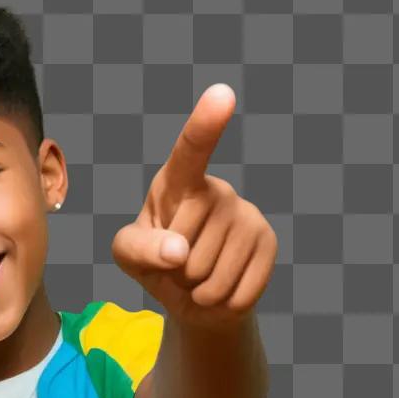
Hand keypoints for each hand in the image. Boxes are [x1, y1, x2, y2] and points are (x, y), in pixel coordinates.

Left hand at [111, 83, 277, 331]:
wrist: (194, 295)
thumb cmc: (156, 261)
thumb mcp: (129, 254)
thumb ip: (139, 250)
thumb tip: (179, 251)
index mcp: (179, 183)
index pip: (190, 153)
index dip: (205, 125)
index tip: (222, 95)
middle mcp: (217, 191)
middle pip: (186, 249)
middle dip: (174, 273)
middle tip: (178, 266)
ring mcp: (247, 215)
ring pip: (210, 275)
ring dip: (196, 290)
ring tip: (197, 277)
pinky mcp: (269, 243)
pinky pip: (237, 290)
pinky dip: (221, 302)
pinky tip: (220, 288)